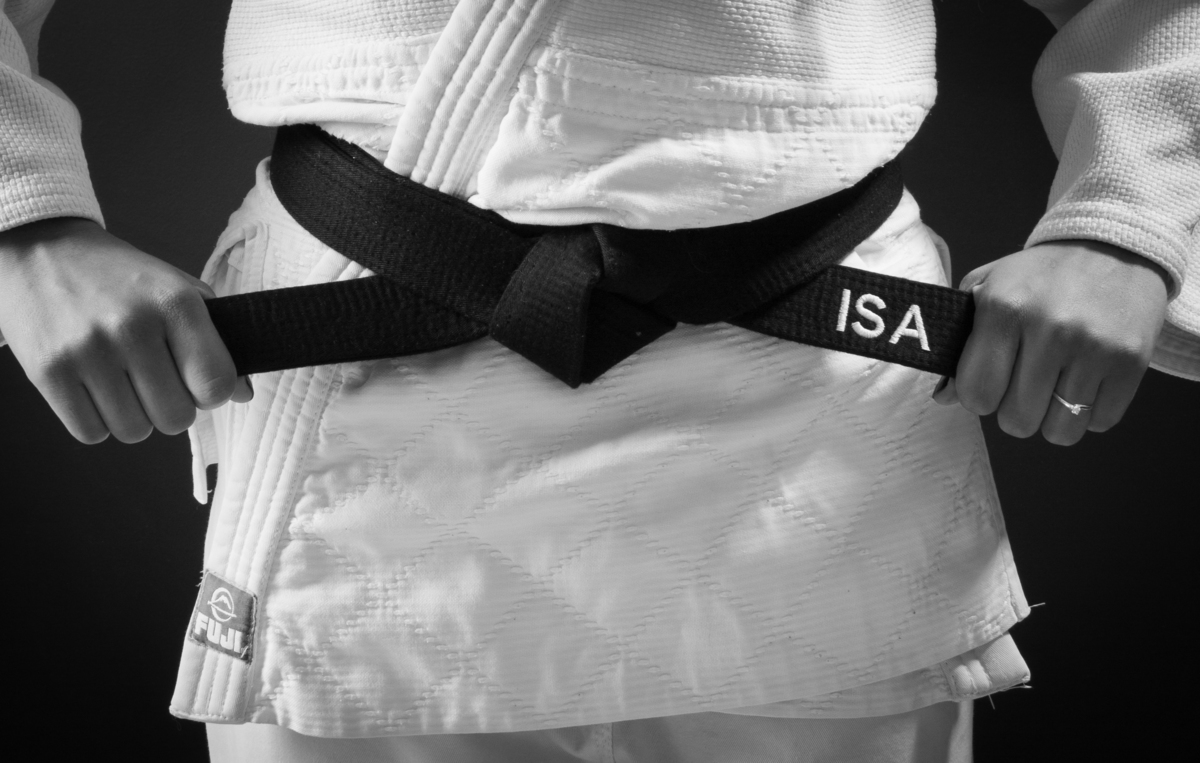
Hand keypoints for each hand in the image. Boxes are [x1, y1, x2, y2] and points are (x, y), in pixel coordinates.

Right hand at [0, 218, 251, 443]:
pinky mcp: (47, 372)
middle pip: (177, 418)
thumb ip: (219, 340)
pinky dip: (97, 421)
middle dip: (172, 407)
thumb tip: (244, 394)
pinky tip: (93, 387)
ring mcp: (86, 351)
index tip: (197, 380)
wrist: (40, 252)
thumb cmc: (122, 279)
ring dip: (134, 416)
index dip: (212, 393)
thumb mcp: (178, 290)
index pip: (216, 385)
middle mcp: (132, 326)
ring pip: (135, 431)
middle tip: (155, 380)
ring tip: (122, 381)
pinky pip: (92, 433)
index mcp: (175, 302)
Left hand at [933, 240, 1169, 444]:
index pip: (976, 394)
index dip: (978, 396)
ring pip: (1059, 432)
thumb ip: (960, 341)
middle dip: (1014, 409)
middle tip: (1023, 383)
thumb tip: (944, 397)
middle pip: (1016, 420)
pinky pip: (1100, 423)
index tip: (989, 380)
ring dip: (1052, 417)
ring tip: (1055, 385)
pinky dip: (1090, 412)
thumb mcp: (988, 287)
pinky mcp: (1131, 363)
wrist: (1116, 247)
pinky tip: (1085, 380)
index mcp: (1004, 307)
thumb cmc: (1041, 275)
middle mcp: (1049, 329)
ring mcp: (1094, 348)